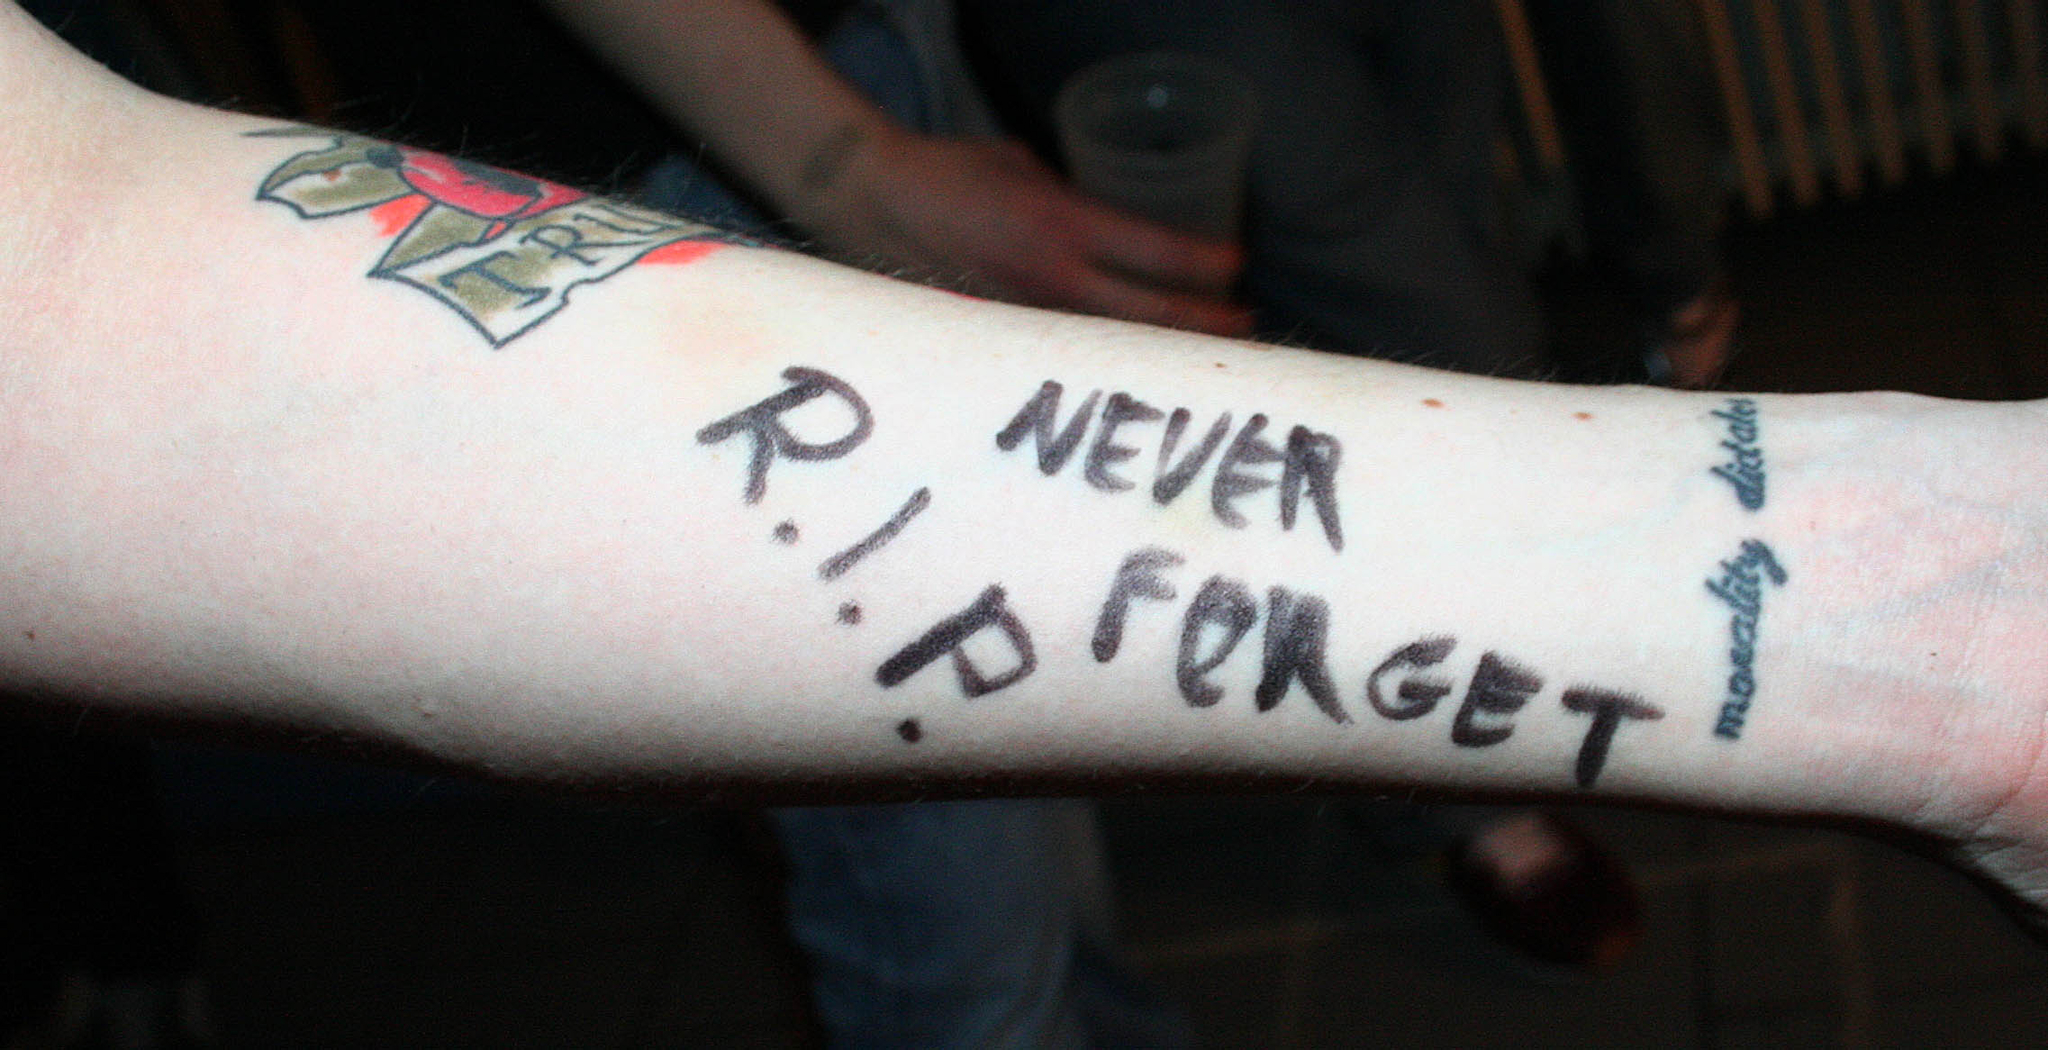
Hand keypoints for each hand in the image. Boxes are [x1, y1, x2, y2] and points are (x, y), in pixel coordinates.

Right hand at [794, 129, 1250, 336]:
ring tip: (1198, 358)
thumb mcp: (1023, 168)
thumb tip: (1108, 228)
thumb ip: (1071, 200)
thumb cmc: (948, 172)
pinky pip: (1062, 357)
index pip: (1158, 252)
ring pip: (1111, 346)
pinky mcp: (999, 343)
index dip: (1206, 266)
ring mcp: (1025, 318)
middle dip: (1204, 324)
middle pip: (1150, 315)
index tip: (1238, 270)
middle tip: (1243, 329)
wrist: (870, 201)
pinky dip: (1101, 362)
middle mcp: (1052, 278)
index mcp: (1064, 225)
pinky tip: (1125, 371)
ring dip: (1158, 350)